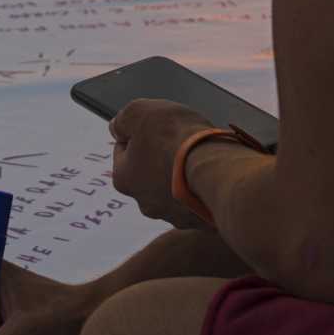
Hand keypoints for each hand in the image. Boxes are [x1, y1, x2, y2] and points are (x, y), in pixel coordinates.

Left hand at [109, 97, 218, 226]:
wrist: (216, 169)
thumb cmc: (176, 140)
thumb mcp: (139, 112)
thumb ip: (123, 119)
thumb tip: (118, 126)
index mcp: (123, 178)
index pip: (123, 150)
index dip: (139, 134)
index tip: (154, 126)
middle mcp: (144, 203)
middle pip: (149, 173)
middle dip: (160, 158)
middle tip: (179, 141)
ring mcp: (173, 215)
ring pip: (174, 190)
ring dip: (182, 176)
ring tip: (199, 158)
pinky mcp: (199, 222)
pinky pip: (198, 202)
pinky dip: (202, 190)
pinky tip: (212, 174)